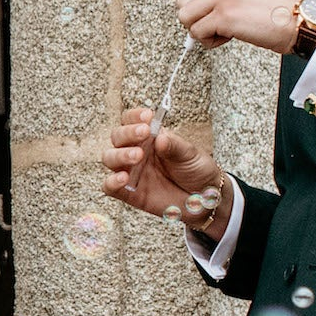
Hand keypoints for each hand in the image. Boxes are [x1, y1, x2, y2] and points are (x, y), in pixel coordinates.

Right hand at [100, 107, 228, 223]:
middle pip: (117, 137)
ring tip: (137, 156)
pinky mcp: (129, 193)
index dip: (134, 116)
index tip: (146, 116)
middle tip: (144, 133)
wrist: (205, 198)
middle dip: (127, 133)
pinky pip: (110, 187)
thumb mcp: (190, 154)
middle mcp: (136, 152)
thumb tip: (159, 138)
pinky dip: (111, 182)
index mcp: (149, 138)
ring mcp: (131, 172)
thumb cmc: (197, 171)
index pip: (131, 120)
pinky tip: (123, 178)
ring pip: (110, 158)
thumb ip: (174, 146)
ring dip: (119, 155)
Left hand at [178, 0, 309, 55]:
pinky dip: (210, 42)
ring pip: (185, 18)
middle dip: (195, 19)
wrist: (301, 21)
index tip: (213, 16)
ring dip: (201, 31)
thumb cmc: (277, 11)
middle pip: (182, 3)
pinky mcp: (225, 16)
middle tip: (218, 26)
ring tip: (224, 32)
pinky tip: (230, 37)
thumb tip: (194, 11)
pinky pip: (197, 33)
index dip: (197, 8)